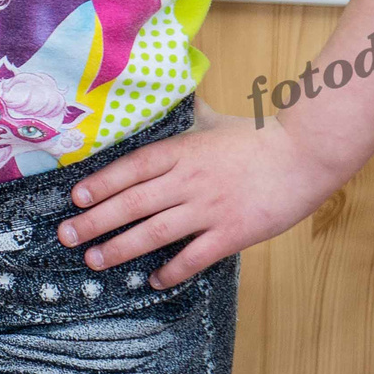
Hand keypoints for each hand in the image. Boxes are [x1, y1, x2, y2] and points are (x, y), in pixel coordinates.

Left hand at [54, 102, 344, 287]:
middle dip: (94, 221)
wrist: (306, 154)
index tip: (75, 197)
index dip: (100, 183)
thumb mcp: (214, 120)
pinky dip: (172, 270)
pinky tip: (154, 280)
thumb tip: (167, 93)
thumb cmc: (259, 136)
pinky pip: (194, 256)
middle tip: (67, 235)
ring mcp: (209, 208)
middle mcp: (188, 179)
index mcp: (182, 150)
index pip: (130, 168)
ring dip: (120, 248)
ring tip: (95, 259)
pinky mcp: (233, 232)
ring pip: (154, 232)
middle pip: (132, 202)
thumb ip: (186, 116)